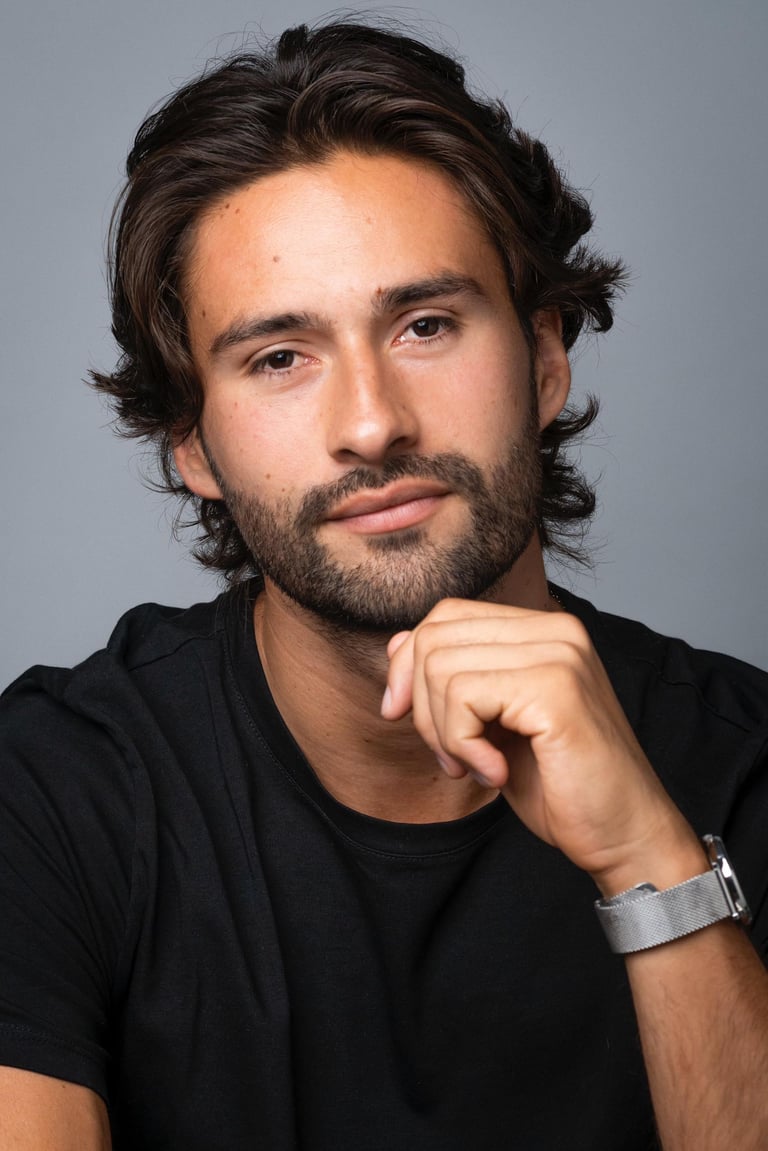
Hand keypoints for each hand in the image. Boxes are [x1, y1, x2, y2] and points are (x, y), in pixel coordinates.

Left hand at [382, 598, 702, 893]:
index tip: (402, 715)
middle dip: (420, 705)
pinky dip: (463, 745)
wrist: (624, 835)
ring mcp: (559, 655)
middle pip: (435, 637)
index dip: (409, 665)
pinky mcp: (555, 689)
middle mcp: (557, 629)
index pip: (446, 616)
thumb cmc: (562, 785)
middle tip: (452, 756)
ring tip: (477, 766)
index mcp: (544, 630)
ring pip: (442, 668)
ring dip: (443, 732)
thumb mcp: (492, 722)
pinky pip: (463, 698)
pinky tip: (496, 772)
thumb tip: (397, 642)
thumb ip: (453, 676)